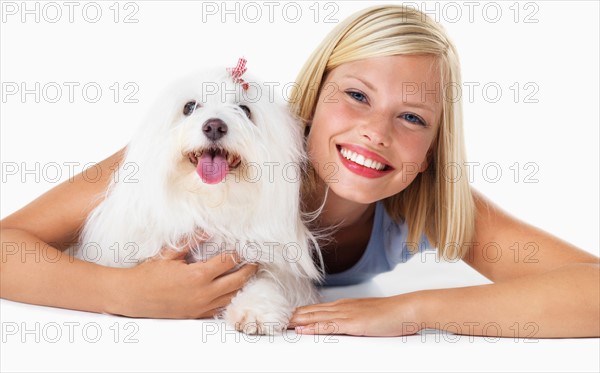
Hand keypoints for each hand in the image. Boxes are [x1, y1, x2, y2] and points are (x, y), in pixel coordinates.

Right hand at [110, 244, 257, 318]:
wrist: (133, 297)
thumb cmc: (149, 274)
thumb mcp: (170, 254)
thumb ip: (191, 241)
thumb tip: (208, 229)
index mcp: (198, 275)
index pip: (228, 262)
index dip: (238, 253)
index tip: (244, 247)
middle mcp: (204, 293)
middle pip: (237, 280)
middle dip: (249, 270)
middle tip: (256, 262)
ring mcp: (201, 306)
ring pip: (232, 296)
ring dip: (242, 285)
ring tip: (248, 275)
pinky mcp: (197, 314)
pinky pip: (220, 308)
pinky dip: (229, 299)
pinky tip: (232, 292)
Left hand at [289, 294, 423, 336]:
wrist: (406, 309)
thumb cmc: (391, 314)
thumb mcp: (368, 316)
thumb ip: (354, 319)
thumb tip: (344, 325)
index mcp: (345, 305)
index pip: (317, 309)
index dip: (301, 313)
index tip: (287, 317)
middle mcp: (342, 307)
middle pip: (312, 311)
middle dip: (294, 317)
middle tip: (277, 321)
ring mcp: (347, 314)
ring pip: (316, 317)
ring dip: (298, 321)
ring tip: (282, 324)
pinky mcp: (353, 323)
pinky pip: (329, 326)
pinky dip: (313, 327)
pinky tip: (303, 329)